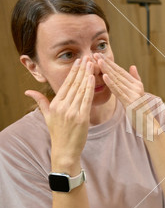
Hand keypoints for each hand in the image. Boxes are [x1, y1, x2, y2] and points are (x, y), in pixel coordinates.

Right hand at [25, 56, 94, 170]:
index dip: (72, 72)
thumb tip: (28, 91)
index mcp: (55, 104)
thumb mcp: (47, 116)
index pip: (65, 84)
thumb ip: (40, 102)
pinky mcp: (82, 118)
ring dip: (87, 75)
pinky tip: (93, 78)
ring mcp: (72, 112)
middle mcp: (62, 106)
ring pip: (81, 89)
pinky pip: (86, 99)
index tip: (78, 61)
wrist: (65, 150)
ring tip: (92, 63)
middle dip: (81, 69)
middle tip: (87, 57)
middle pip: (74, 84)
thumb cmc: (58, 133)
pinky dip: (90, 88)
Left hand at [94, 53, 144, 107]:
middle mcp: (136, 87)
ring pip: (117, 81)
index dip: (110, 63)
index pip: (121, 72)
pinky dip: (111, 83)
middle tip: (95, 54)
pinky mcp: (130, 102)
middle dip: (106, 64)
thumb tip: (132, 66)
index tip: (100, 56)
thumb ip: (135, 80)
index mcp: (137, 84)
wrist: (147, 124)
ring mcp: (134, 95)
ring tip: (98, 62)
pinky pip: (118, 91)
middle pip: (118, 74)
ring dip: (107, 70)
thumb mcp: (138, 94)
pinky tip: (104, 76)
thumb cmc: (140, 110)